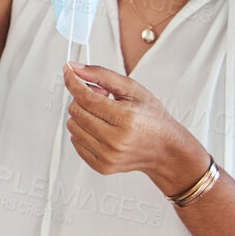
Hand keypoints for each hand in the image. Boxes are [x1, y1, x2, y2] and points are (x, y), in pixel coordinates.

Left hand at [62, 64, 211, 194]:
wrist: (165, 150)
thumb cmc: (152, 118)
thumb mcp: (133, 90)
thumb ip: (102, 75)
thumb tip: (74, 68)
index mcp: (126, 119)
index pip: (86, 98)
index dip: (73, 82)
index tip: (69, 72)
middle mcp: (116, 141)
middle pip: (76, 111)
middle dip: (83, 99)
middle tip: (103, 99)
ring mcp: (108, 156)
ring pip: (72, 127)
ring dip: (83, 116)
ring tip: (104, 116)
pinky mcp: (102, 167)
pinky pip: (75, 142)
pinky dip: (84, 132)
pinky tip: (102, 130)